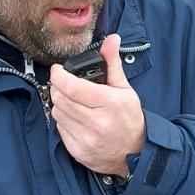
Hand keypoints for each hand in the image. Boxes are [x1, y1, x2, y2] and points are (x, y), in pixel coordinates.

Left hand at [50, 34, 145, 177]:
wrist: (136, 154)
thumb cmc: (130, 120)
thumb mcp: (125, 89)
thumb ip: (113, 63)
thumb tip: (112, 39)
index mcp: (109, 104)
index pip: (73, 87)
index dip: (59, 75)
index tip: (58, 70)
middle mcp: (97, 123)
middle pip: (61, 99)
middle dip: (58, 88)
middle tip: (63, 84)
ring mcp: (87, 139)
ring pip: (58, 113)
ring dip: (60, 104)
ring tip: (71, 101)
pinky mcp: (78, 151)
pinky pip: (59, 129)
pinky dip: (63, 120)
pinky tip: (74, 118)